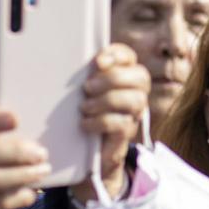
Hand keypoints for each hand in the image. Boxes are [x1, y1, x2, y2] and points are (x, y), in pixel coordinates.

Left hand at [72, 44, 148, 202]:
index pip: (129, 56)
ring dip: (105, 101)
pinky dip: (99, 122)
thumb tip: (69, 59)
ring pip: (133, 99)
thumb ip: (86, 75)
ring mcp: (135, 113)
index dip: (116, 55)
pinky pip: (120, 123)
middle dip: (112, 79)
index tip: (97, 62)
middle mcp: (137, 92)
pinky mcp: (127, 133)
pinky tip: (85, 124)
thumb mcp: (86, 90)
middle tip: (87, 88)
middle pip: (139, 76)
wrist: (90, 152)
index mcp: (126, 75)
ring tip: (85, 107)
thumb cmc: (86, 112)